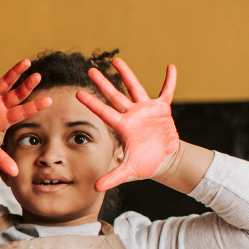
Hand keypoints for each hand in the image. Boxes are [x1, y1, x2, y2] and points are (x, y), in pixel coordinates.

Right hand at [0, 50, 51, 176]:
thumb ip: (2, 160)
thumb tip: (15, 173)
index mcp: (5, 119)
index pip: (22, 112)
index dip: (34, 107)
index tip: (49, 101)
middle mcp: (1, 106)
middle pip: (16, 94)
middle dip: (27, 85)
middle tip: (39, 76)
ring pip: (5, 82)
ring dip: (14, 72)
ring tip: (26, 61)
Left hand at [75, 58, 178, 191]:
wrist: (163, 160)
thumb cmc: (145, 165)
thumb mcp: (128, 171)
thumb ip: (112, 178)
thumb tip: (95, 189)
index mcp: (122, 126)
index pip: (103, 111)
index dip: (91, 102)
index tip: (77, 93)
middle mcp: (131, 115)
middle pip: (114, 95)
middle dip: (103, 83)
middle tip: (90, 69)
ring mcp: (146, 110)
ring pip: (135, 87)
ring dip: (126, 74)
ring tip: (116, 60)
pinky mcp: (162, 109)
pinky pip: (167, 91)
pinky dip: (170, 80)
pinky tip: (170, 67)